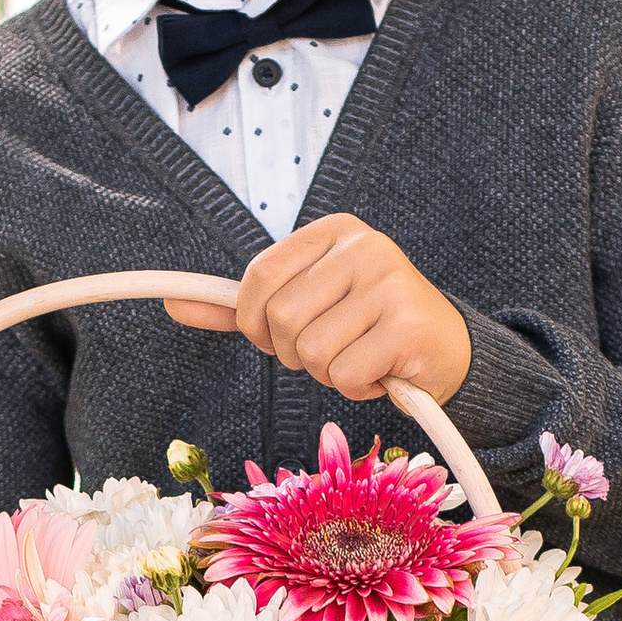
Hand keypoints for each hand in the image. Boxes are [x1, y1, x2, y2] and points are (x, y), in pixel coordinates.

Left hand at [166, 215, 471, 410]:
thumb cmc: (367, 328)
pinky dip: (356, 388)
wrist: (446, 350)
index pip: (258, 277)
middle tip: (330, 351)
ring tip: (360, 359)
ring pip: (312, 351)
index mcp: (333, 232)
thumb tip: (175, 305)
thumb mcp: (306, 304)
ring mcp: (390, 282)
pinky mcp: (408, 325)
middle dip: (295, 352)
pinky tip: (381, 372)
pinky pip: (345, 375)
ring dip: (329, 373)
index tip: (273, 336)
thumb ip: (243, 306)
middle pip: (281, 318)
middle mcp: (364, 246)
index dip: (254, 322)